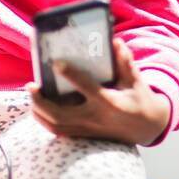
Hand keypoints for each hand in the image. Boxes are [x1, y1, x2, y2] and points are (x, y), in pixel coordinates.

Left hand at [23, 38, 172, 145]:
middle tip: (31, 85)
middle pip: (62, 114)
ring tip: (32, 93)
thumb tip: (115, 43)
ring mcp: (88, 129)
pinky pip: (59, 131)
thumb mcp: (136, 80)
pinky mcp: (84, 135)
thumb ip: (125, 62)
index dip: (71, 76)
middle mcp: (96, 118)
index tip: (56, 63)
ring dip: (39, 111)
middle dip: (42, 101)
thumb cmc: (139, 99)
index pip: (88, 89)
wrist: (146, 127)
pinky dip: (44, 120)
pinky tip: (37, 106)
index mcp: (111, 103)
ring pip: (56, 126)